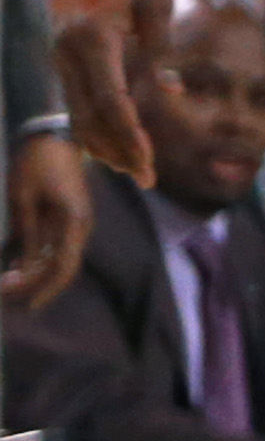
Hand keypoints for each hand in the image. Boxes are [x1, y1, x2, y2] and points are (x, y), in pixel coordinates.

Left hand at [1, 126, 84, 306]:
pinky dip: (36, 258)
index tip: (26, 306)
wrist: (52, 134)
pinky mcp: (68, 216)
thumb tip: (24, 267)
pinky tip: (15, 262)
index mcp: (73, 222)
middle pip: (62, 267)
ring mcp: (77, 221)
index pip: (63, 267)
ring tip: (5, 279)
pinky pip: (55, 245)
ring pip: (59, 258)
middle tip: (3, 290)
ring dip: (34, 272)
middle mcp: (80, 226)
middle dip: (34, 284)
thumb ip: (26, 234)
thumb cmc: (35, 163)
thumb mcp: (22, 199)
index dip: (45, 290)